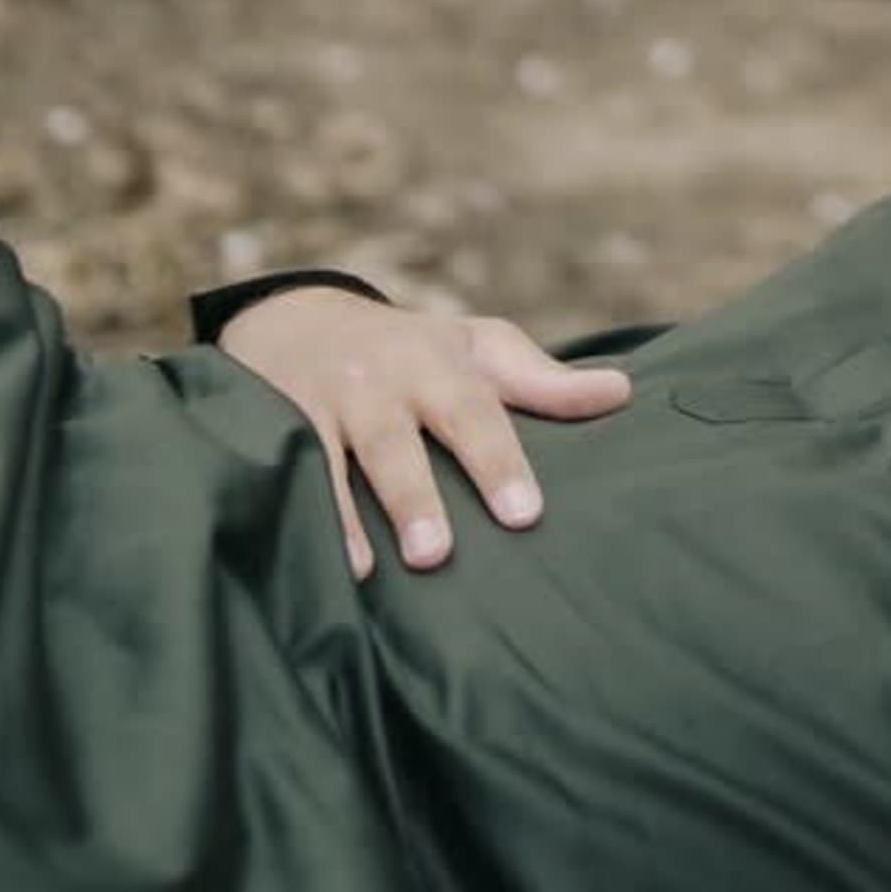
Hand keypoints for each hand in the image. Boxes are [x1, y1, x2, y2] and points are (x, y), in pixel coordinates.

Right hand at [217, 277, 632, 579]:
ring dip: (348, 515)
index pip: (473, 412)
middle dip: (415, 496)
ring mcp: (317, 406)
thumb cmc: (412, 349)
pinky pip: (282, 472)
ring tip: (370, 570)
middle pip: (396, 441)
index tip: (524, 514)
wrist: (297, 321)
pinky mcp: (269, 428)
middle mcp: (375, 382)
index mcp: (434, 363)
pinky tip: (314, 563)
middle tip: (438, 555)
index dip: (497, 462)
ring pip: (332, 461)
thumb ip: (541, 380)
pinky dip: (294, 512)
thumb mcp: (476, 349)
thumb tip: (621, 393)